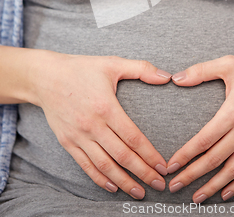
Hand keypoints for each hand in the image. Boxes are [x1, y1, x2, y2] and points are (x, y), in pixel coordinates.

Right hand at [30, 51, 170, 198]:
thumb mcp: (112, 63)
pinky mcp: (67, 142)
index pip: (133, 137)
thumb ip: (141, 69)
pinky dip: (100, 179)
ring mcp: (78, 136)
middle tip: (160, 184)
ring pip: (105, 166)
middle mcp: (92, 125)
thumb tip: (166, 76)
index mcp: (106, 107)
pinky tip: (113, 186)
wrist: (46, 77)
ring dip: (124, 181)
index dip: (150, 154)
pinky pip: (86, 166)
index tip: (163, 166)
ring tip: (140, 192)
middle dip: (143, 172)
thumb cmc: (82, 69)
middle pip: (122, 156)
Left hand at [166, 54, 233, 202]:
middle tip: (174, 185)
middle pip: (215, 159)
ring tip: (196, 197)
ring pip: (232, 170)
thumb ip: (200, 71)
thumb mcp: (228, 63)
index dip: (186, 154)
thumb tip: (175, 78)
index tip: (171, 165)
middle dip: (192, 174)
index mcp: (233, 111)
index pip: (204, 139)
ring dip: (212, 185)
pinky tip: (225, 193)